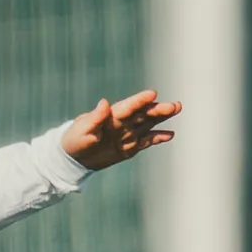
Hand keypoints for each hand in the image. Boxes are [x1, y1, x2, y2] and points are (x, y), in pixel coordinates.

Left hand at [61, 88, 179, 169]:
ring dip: (162, 117)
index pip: (128, 106)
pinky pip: (147, 141)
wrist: (74, 157)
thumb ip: (94, 118)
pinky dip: (158, 138)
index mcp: (111, 116)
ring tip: (177, 108)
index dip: (140, 100)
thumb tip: (104, 102)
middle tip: (174, 105)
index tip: (152, 93)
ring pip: (149, 124)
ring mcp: (128, 133)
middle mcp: (123, 122)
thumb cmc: (74, 140)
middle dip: (158, 109)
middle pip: (143, 114)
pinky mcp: (131, 146)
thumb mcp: (82, 130)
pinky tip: (170, 134)